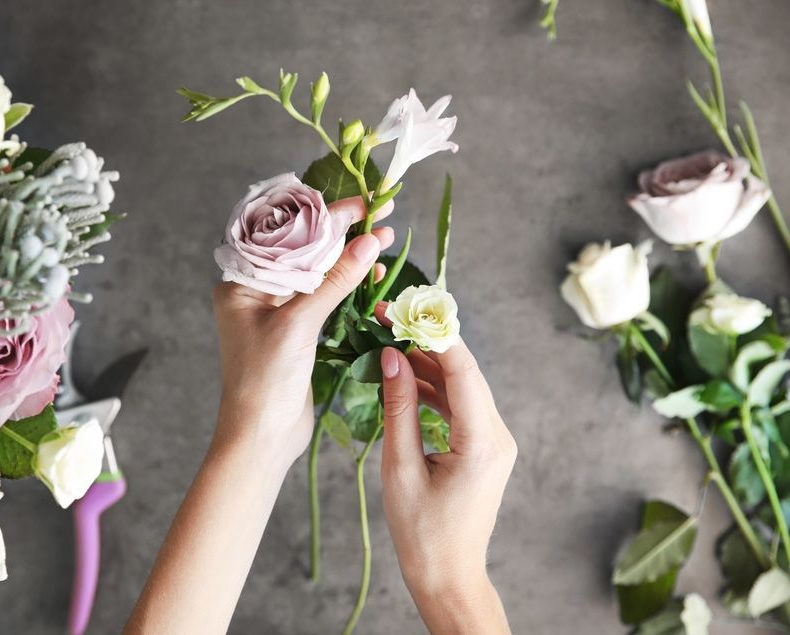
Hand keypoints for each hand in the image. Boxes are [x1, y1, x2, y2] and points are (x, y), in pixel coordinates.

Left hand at [211, 198, 393, 466]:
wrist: (261, 437)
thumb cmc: (265, 380)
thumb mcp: (298, 324)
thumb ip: (334, 281)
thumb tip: (367, 243)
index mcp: (241, 282)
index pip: (286, 236)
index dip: (324, 217)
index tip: (361, 204)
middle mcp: (256, 292)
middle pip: (304, 250)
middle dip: (343, 233)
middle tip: (380, 214)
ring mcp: (278, 312)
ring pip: (318, 273)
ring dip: (350, 257)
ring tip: (385, 240)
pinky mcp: (298, 331)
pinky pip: (326, 298)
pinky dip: (349, 285)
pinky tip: (374, 274)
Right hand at [375, 304, 515, 633]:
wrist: (448, 575)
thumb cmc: (422, 532)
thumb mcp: (400, 467)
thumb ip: (399, 408)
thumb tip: (391, 357)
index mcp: (483, 441)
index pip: (462, 369)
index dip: (430, 334)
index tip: (398, 310)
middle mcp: (498, 435)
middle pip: (465, 371)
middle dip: (425, 341)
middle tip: (386, 318)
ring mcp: (494, 440)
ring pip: (461, 386)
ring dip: (426, 364)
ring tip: (387, 342)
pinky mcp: (483, 446)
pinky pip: (459, 405)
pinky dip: (433, 389)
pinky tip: (403, 377)